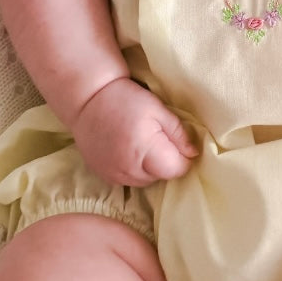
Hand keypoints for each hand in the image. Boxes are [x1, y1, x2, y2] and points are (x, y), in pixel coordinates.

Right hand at [71, 77, 197, 187]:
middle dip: (165, 161)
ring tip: (141, 143)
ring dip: (149, 167)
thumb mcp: (158, 109)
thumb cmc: (126, 99)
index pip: (176, 170)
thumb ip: (178, 133)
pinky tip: (128, 151)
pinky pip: (128, 180)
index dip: (182, 157)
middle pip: (161, 177)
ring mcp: (114, 175)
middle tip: (156, 138)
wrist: (87, 99)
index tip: (177, 142)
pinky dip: (133, 169)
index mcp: (145, 150)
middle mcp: (129, 169)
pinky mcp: (104, 176)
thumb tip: (194, 154)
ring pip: (145, 181)